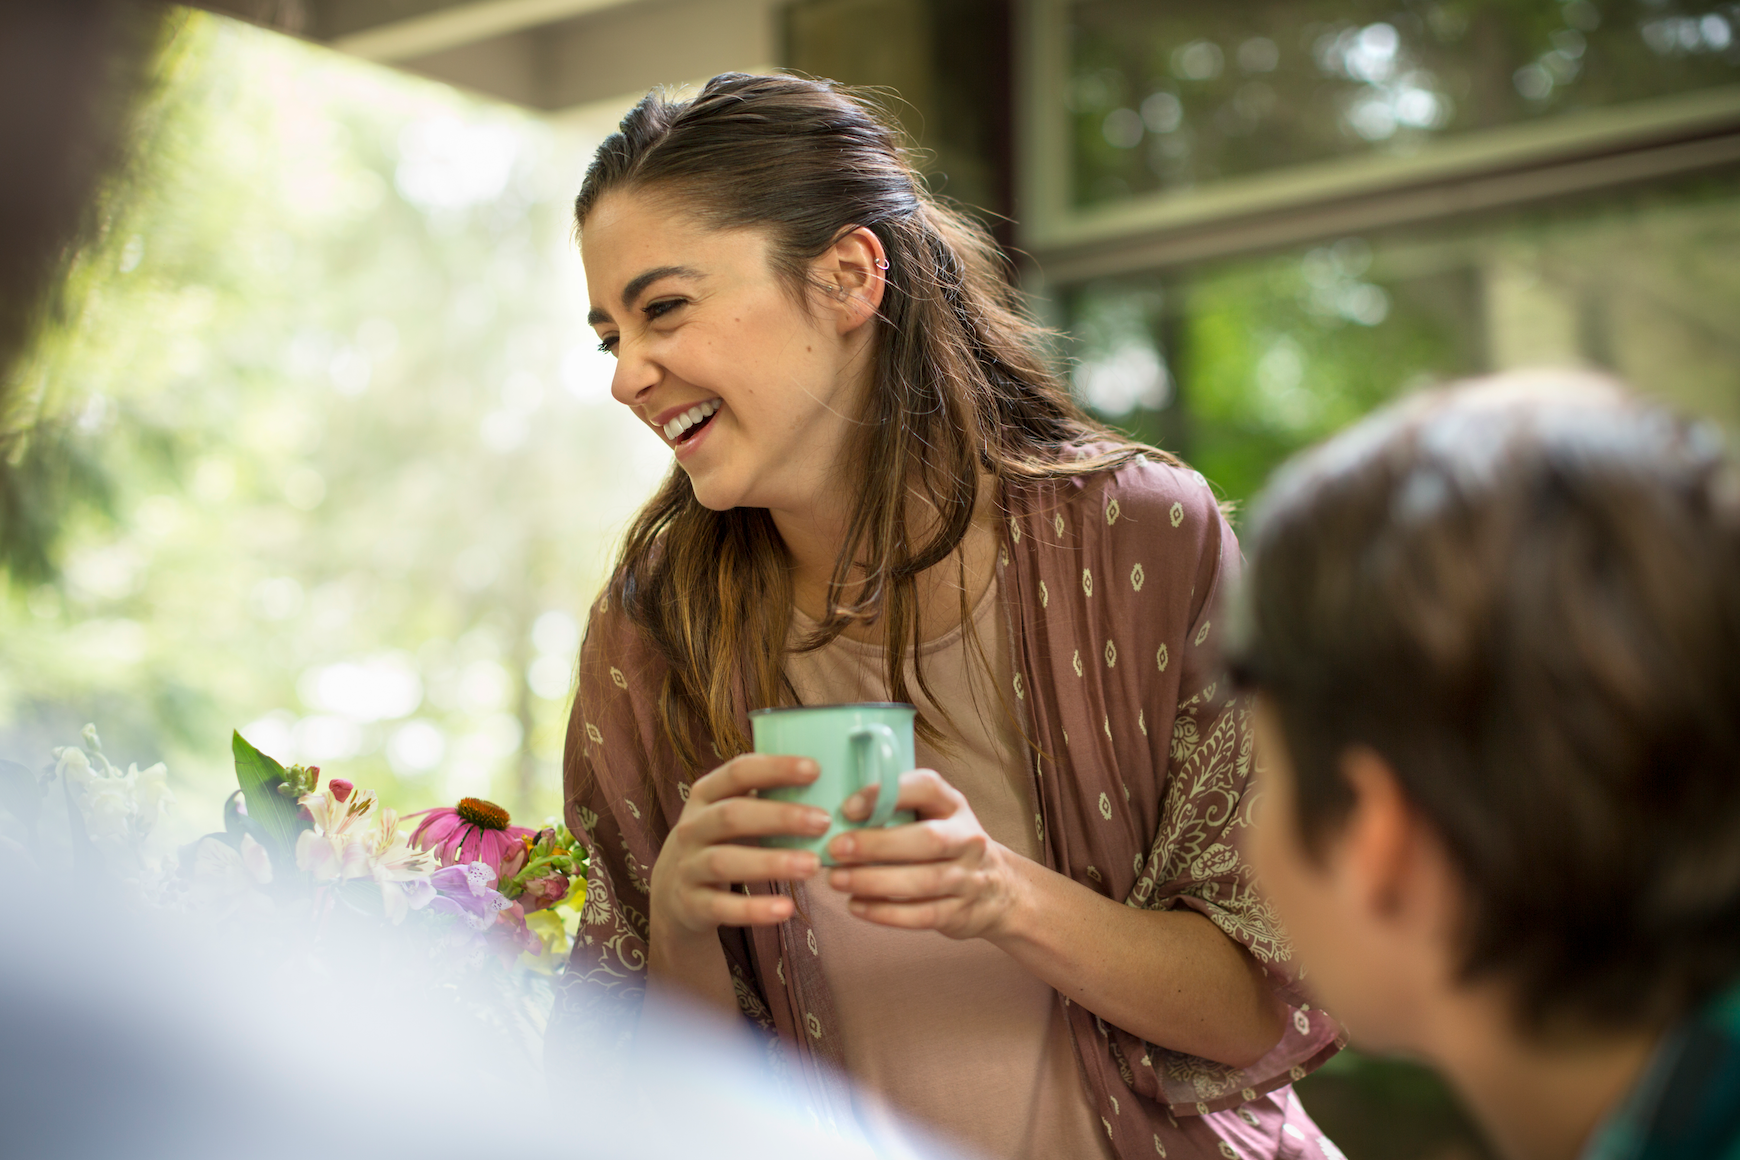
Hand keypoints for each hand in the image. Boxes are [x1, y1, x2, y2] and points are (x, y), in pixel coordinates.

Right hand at [649, 754, 830, 939]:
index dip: (775, 769)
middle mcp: (692, 827)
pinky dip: (754, 909)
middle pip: (733, 815)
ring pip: (726, 862)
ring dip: (771, 863)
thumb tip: (827, 780)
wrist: (672, 892)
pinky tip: (786, 910)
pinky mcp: (691, 904)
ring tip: (813, 866)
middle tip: (824, 821)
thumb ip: (764, 795)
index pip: (738, 772)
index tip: (815, 769)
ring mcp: (688, 866)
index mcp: (705, 795)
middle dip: (780, 816)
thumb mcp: (728, 811)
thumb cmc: (718, 841)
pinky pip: (722, 907)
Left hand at [825, 768, 1025, 940]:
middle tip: (835, 848)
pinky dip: (885, 913)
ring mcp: (968, 878)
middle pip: (927, 840)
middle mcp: (968, 839)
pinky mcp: (961, 912)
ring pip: (923, 882)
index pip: (927, 788)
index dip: (888, 794)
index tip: (849, 806)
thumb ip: (896, 810)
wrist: (997, 890)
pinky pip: (922, 915)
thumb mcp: (934, 816)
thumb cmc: (946, 845)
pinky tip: (856, 907)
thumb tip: (837, 815)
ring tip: (837, 880)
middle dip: (877, 844)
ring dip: (874, 881)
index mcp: (954, 806)